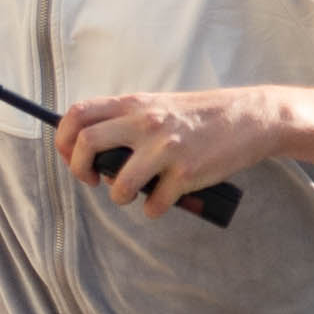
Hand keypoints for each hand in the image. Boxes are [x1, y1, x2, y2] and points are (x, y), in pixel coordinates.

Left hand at [49, 89, 278, 217]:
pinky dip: (154, 209)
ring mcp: (166, 148)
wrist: (249, 118)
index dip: (63, 139)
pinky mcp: (187, 172)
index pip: (78, 114)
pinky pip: (155, 204)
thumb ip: (128, 121)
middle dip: (80, 170)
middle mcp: (145, 122)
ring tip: (132, 194)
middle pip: (87, 144)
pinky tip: (164, 200)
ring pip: (120, 184)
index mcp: (134, 104)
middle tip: (93, 179)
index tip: (69, 156)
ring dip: (120, 197)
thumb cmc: (201, 116)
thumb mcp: (159, 106)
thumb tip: (94, 151)